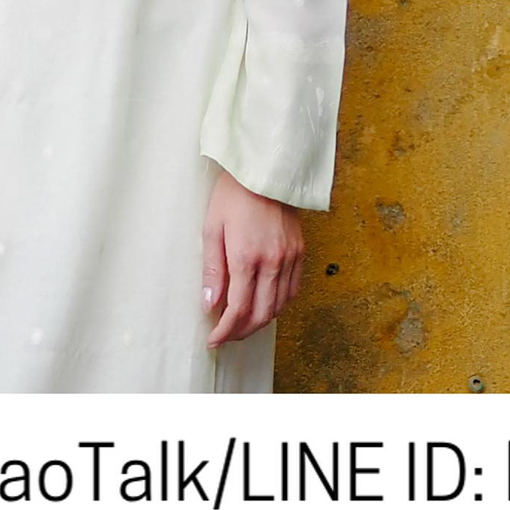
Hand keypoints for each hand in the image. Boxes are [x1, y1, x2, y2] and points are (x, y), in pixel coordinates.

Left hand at [201, 166, 304, 348]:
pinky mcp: (300, 251)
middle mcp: (272, 262)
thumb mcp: (212, 228)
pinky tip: (264, 304)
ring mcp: (290, 257)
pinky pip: (293, 290)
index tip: (213, 339)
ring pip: (279, 307)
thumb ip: (212, 270)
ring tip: (242, 324)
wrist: (266, 169)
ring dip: (260, 322)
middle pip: (261, 315)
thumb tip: (209, 304)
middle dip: (242, 332)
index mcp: (246, 256)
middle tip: (226, 336)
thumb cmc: (233, 194)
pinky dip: (278, 305)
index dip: (225, 331)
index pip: (237, 309)